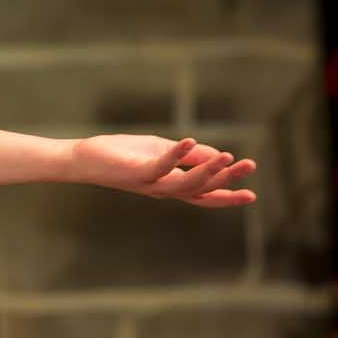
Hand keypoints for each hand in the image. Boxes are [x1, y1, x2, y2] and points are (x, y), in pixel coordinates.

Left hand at [68, 133, 256, 207]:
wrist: (85, 159)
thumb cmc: (122, 154)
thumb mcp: (160, 150)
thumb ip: (187, 154)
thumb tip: (216, 155)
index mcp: (170, 185)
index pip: (204, 194)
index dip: (227, 196)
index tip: (252, 194)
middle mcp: (163, 189)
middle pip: (201, 190)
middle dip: (227, 181)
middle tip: (250, 166)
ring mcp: (150, 183)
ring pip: (185, 184)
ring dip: (208, 171)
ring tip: (228, 156)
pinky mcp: (136, 172)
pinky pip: (160, 166)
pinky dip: (177, 155)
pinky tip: (190, 141)